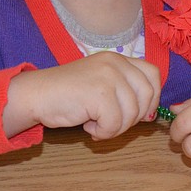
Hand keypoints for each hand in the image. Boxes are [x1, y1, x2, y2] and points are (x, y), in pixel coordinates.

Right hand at [5, 52, 160, 140]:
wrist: (37, 94)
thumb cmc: (67, 94)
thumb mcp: (100, 83)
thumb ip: (124, 90)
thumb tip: (151, 115)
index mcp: (117, 58)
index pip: (153, 74)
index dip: (152, 98)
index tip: (139, 114)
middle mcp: (115, 63)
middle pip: (147, 95)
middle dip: (135, 118)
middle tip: (113, 123)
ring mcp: (107, 76)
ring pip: (132, 114)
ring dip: (115, 128)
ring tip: (95, 124)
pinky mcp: (99, 93)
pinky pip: (115, 124)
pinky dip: (103, 132)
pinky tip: (87, 126)